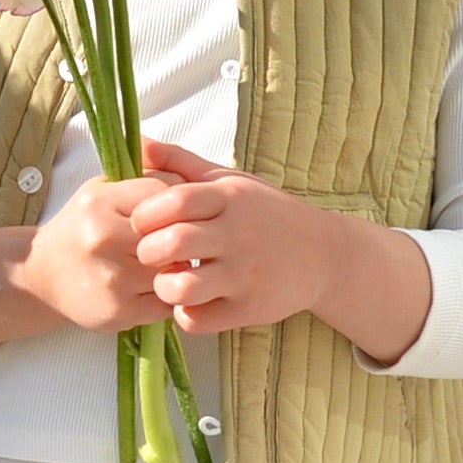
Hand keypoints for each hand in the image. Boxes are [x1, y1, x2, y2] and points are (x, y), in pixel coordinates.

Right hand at [17, 172, 179, 332]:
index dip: (174, 204)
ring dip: (177, 269)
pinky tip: (155, 287)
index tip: (169, 213)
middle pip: (172, 235)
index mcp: (99, 204)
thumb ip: (143, 177)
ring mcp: (112, 279)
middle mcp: (103, 239)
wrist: (42, 273)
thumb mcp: (102, 190)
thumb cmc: (80, 227)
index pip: (162, 194)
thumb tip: (193, 180)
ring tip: (166, 264)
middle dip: (180, 239)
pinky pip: (167, 303)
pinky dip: (168, 296)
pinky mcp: (119, 311)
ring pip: (173, 270)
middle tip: (177, 242)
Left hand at [130, 139, 431, 361]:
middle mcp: (239, 235)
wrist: (324, 256)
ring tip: (170, 280)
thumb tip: (138, 142)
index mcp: (230, 199)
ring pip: (181, 287)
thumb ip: (180, 162)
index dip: (146, 213)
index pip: (175, 200)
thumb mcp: (229, 181)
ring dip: (164, 287)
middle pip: (172, 243)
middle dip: (147, 250)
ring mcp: (245, 275)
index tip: (143, 223)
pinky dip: (185, 313)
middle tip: (150, 254)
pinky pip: (197, 319)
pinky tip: (191, 301)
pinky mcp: (249, 310)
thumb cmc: (264, 214)